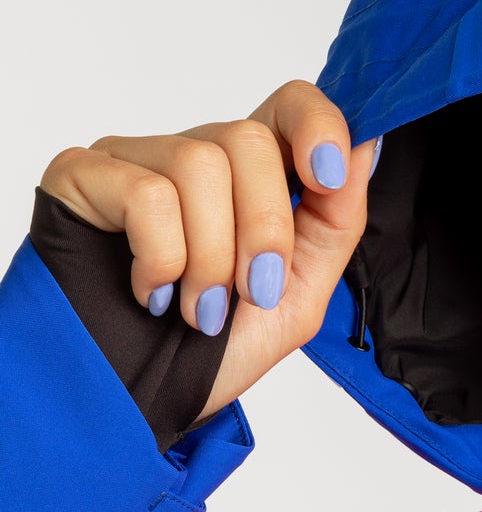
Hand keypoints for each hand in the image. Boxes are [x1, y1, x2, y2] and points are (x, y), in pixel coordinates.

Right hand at [39, 80, 374, 421]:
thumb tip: (368, 145)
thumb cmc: (211, 355)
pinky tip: (151, 293)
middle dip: (264, 229)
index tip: (326, 177)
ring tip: (197, 310)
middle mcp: (192, 156)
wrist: (139, 405)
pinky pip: (145, 193)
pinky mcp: (85, 175)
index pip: (290, 105)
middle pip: (248, 138)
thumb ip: (335, 223)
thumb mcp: (297, 297)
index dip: (317, 127)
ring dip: (210, 258)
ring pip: (198, 164)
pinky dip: (162, 258)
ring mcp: (134, 160)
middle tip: (251, 293)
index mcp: (250, 180)